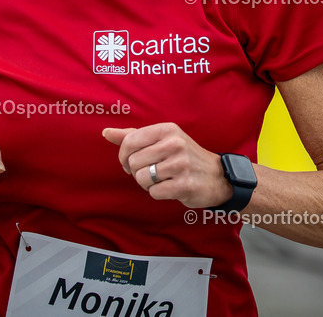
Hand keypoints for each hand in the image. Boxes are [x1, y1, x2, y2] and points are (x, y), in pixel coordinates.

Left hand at [103, 123, 232, 208]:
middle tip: (151, 173)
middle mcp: (174, 143)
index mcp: (167, 129)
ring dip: (147, 184)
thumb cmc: (183, 157)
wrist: (216, 176)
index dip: (124, 156)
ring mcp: (181, 164)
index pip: (129, 141)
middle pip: (133, 162)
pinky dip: (158, 193)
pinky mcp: (184, 184)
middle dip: (137, 172)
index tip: (132, 162)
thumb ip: (132, 136)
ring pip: (142, 178)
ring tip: (161, 179)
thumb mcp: (162, 140)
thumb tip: (105, 132)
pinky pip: (154, 192)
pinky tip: (170, 187)